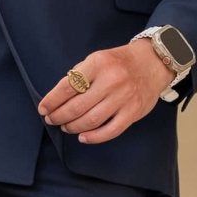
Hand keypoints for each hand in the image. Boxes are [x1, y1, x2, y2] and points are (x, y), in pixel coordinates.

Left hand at [37, 38, 175, 142]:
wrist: (152, 63)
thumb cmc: (119, 63)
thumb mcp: (97, 59)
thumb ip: (79, 76)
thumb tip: (57, 98)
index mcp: (98, 64)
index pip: (68, 86)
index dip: (51, 101)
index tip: (43, 108)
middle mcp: (111, 81)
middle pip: (77, 106)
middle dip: (59, 116)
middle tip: (51, 119)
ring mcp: (124, 97)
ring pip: (91, 120)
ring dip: (73, 127)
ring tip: (65, 127)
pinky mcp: (133, 112)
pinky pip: (111, 130)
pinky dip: (94, 137)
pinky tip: (83, 137)